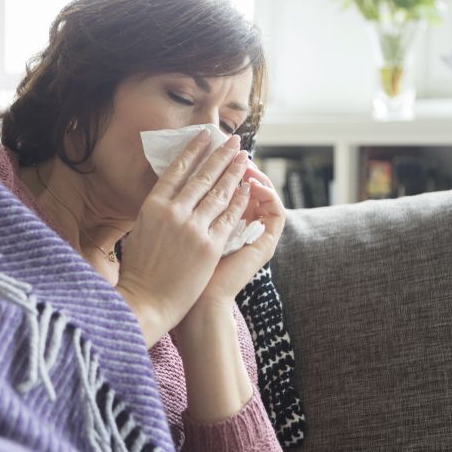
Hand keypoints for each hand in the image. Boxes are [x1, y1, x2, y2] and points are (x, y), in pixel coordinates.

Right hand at [115, 130, 252, 345]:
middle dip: (221, 155)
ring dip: (234, 172)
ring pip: (219, 193)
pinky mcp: (210, 246)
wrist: (146, 302)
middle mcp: (173, 212)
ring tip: (244, 157)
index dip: (193, 151)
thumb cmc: (138, 272)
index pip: (176, 170)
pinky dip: (240, 200)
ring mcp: (193, 228)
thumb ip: (155, 213)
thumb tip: (166, 197)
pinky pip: (229, 217)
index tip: (204, 137)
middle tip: (234, 141)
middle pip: (202, 176)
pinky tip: (247, 188)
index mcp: (152, 206)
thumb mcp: (138, 232)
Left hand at [190, 161, 285, 311]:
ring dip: (255, 174)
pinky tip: (254, 181)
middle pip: (247, 187)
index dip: (220, 167)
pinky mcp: (266, 246)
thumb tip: (176, 179)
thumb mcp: (180, 233)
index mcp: (223, 226)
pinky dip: (268, 194)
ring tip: (243, 159)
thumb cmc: (178, 276)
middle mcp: (243, 229)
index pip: (228, 188)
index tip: (208, 148)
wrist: (196, 306)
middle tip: (230, 145)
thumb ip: (185, 210)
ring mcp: (257, 237)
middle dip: (237, 164)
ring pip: (265, 196)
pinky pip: (276, 212)